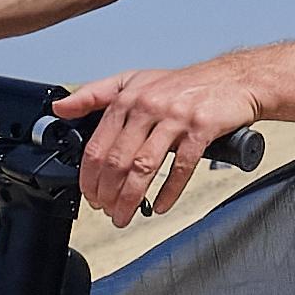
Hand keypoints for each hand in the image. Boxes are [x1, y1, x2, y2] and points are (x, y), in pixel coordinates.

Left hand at [48, 61, 259, 229]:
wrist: (234, 79)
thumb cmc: (185, 85)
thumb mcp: (135, 81)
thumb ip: (94, 95)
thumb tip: (60, 108)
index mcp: (128, 98)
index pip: (97, 145)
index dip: (89, 177)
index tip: (90, 195)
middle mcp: (148, 105)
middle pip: (117, 160)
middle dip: (107, 193)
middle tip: (106, 211)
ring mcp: (175, 117)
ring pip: (144, 166)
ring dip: (131, 198)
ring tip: (125, 215)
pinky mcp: (202, 128)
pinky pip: (181, 167)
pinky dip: (169, 192)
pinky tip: (161, 206)